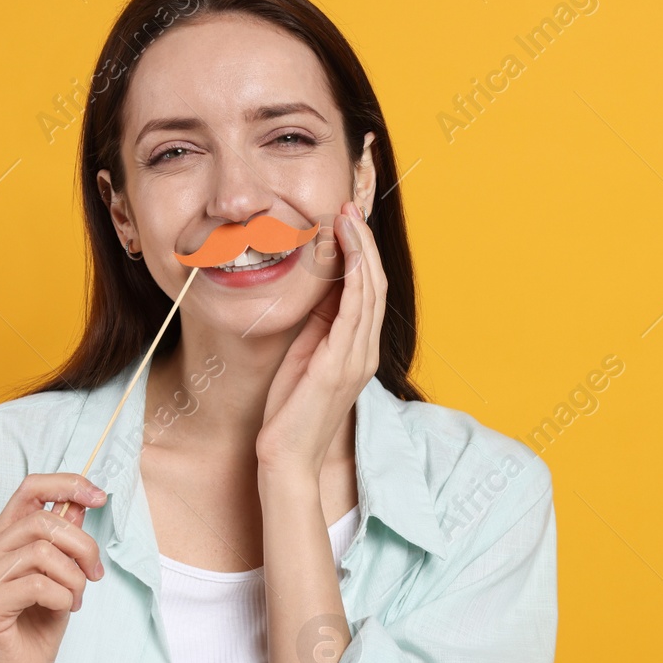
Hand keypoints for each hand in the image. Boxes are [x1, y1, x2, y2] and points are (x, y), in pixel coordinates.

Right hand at [0, 473, 106, 662]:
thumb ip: (65, 539)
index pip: (29, 488)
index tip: (100, 497)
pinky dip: (63, 597)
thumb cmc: (40, 624)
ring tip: (75, 598)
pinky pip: (39, 584)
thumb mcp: (63, 574)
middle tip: (96, 575)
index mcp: (1, 538)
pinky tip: (63, 610)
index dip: (67, 484)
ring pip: (43, 553)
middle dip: (83, 546)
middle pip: (44, 522)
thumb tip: (81, 501)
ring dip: (74, 578)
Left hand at [255, 200, 388, 474]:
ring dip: (359, 248)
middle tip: (349, 206)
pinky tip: (343, 248)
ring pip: (369, 290)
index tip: (346, 220)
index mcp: (357, 350)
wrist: (286, 456)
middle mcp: (365, 351)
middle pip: (375, 284)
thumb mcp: (303, 356)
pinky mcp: (341, 362)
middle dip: (363, 242)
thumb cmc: (289, 411)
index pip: (368, 292)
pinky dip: (352, 273)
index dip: (362, 253)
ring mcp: (357, 357)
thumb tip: (318, 287)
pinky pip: (354, 308)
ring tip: (346, 215)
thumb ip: (317, 326)